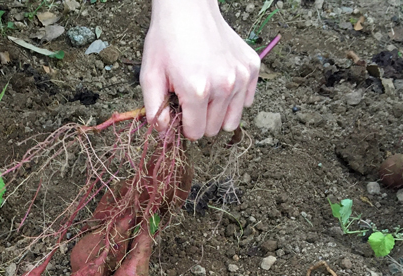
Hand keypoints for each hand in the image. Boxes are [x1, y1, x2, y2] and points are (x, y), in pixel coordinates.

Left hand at [141, 0, 259, 139]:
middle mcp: (224, 86)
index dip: (184, 127)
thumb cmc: (167, 40)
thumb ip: (155, 111)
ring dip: (219, 113)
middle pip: (214, 129)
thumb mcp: (150, 76)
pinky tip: (220, 81)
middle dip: (201, 120)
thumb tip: (164, 135)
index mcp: (197, 91)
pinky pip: (247, 101)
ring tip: (206, 93)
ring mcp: (241, 77)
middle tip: (191, 99)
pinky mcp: (252, 68)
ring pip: (233, 120)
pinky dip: (235, 97)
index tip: (180, 112)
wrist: (189, 8)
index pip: (196, 133)